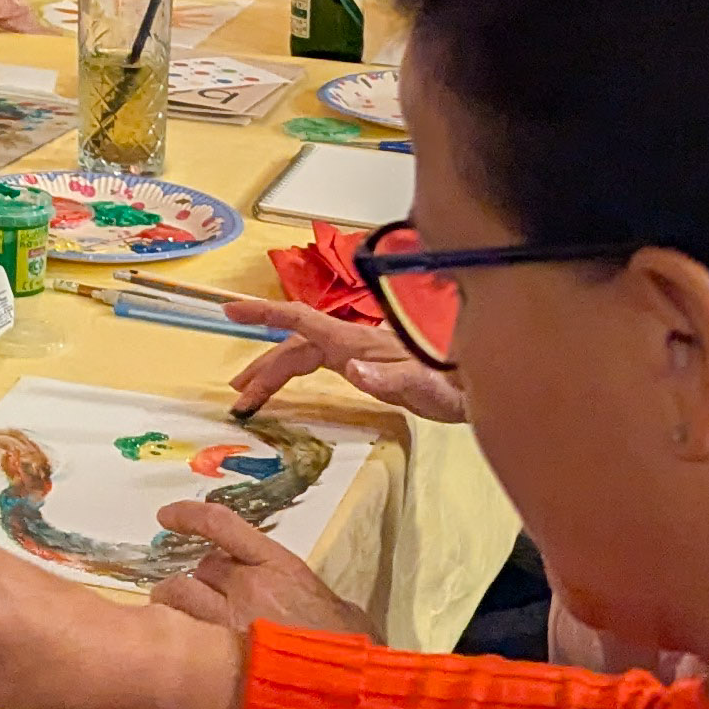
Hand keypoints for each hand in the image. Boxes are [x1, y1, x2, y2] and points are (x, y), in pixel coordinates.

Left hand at [155, 497, 366, 640]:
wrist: (350, 688)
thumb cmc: (353, 648)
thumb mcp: (340, 609)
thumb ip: (305, 597)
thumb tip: (297, 602)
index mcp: (279, 566)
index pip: (221, 525)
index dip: (189, 516)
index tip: (166, 517)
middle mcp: (247, 586)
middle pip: (200, 569)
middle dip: (198, 581)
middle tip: (199, 599)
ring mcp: (227, 622)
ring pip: (177, 597)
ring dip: (173, 605)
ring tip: (177, 622)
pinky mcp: (216, 657)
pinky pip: (181, 635)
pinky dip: (176, 636)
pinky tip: (180, 648)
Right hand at [222, 293, 467, 424]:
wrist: (476, 387)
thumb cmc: (452, 386)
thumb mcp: (424, 388)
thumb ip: (390, 379)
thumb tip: (351, 369)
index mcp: (355, 341)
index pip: (301, 319)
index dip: (265, 313)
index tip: (232, 311)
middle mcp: (350, 341)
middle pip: (294, 346)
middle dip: (262, 366)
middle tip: (237, 395)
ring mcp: (357, 351)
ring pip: (302, 355)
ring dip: (273, 373)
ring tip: (249, 397)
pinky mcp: (364, 364)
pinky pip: (316, 364)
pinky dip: (293, 375)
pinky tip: (285, 387)